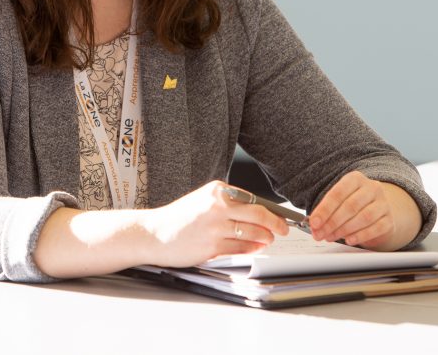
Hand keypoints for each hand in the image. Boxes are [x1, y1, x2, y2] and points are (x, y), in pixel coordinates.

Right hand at [140, 181, 289, 267]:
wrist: (154, 233)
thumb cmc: (179, 218)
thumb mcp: (203, 200)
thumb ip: (228, 204)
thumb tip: (258, 213)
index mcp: (216, 190)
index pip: (253, 199)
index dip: (271, 210)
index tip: (281, 217)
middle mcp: (216, 206)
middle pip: (258, 215)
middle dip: (276, 224)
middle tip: (283, 229)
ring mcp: (214, 227)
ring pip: (252, 233)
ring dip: (265, 238)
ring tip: (268, 239)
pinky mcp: (211, 246)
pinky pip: (241, 248)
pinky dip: (252, 249)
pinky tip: (256, 248)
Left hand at [306, 171, 420, 250]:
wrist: (377, 212)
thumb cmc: (353, 205)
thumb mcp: (339, 201)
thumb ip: (326, 210)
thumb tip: (314, 223)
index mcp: (355, 179)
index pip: (338, 193)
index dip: (325, 209)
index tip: (314, 222)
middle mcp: (372, 188)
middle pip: (350, 206)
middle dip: (332, 222)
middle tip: (320, 233)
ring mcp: (383, 203)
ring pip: (364, 217)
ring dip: (344, 230)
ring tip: (331, 237)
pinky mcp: (389, 220)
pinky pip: (376, 228)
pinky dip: (360, 235)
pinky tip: (349, 239)